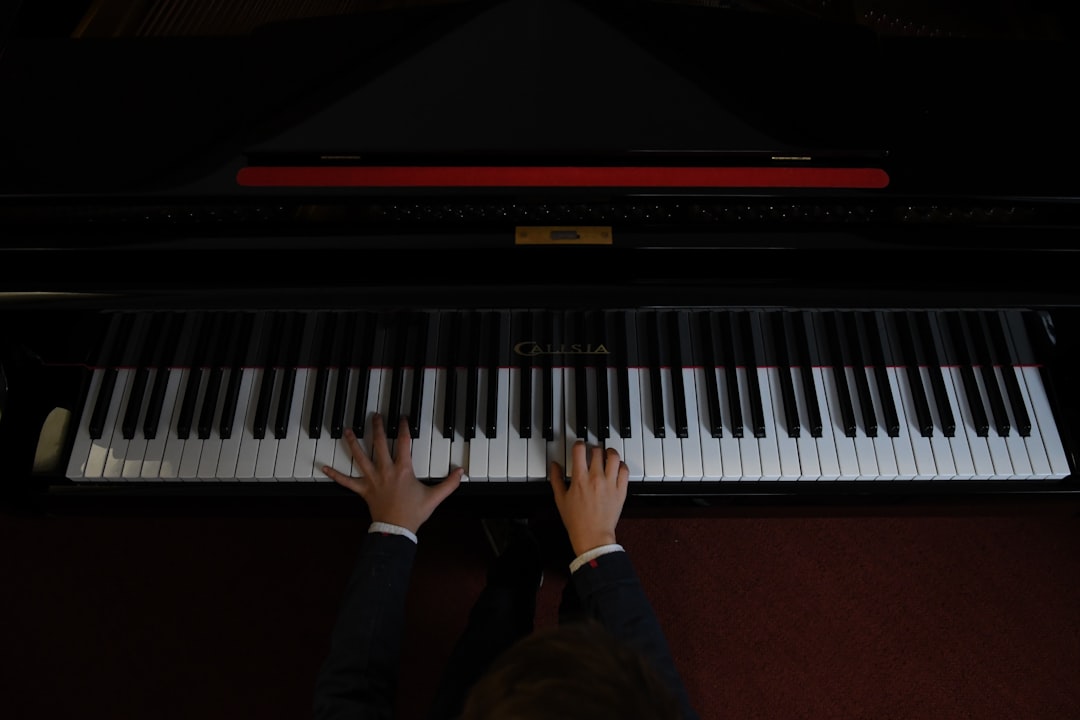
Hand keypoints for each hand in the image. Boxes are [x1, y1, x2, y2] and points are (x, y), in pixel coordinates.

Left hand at [321, 413, 462, 532]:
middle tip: (374, 415)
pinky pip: (346, 481)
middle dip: (377, 428)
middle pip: (379, 445)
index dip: (403, 428)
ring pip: (360, 458)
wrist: (396, 530)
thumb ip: (449, 483)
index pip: (403, 443)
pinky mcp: (363, 490)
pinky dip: (335, 474)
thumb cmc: (414, 513)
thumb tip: (461, 471)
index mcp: (403, 470)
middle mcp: (385, 471)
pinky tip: (324, 467)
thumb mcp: (435, 497)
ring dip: (352, 443)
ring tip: (347, 430)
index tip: (402, 418)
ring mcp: (372, 480)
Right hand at [548, 441, 628, 556]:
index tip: (579, 446)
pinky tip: (617, 467)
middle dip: (593, 449)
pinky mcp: (621, 490)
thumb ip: (556, 479)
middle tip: (592, 452)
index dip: (578, 444)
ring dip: (610, 452)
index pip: (579, 450)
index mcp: (580, 479)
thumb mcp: (560, 499)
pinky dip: (621, 465)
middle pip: (597, 451)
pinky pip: (625, 470)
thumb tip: (554, 465)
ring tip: (607, 454)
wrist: (592, 535)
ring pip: (614, 457)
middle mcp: (596, 478)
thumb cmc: (576, 520)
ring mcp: (610, 483)